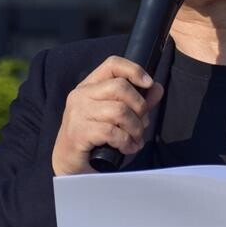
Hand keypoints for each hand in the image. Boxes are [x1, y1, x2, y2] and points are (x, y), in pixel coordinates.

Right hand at [51, 56, 162, 175]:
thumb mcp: (116, 115)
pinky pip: (112, 132)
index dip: (134, 70)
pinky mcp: (78, 132)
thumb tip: (157, 88)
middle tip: (143, 123)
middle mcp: (81, 95)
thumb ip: (137, 101)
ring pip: (120, 111)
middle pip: (121, 87)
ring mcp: (77, 113)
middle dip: (140, 107)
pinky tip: (127, 148)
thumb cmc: (95, 136)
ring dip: (136, 128)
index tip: (149, 84)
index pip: (113, 64)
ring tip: (136, 139)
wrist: (69, 162)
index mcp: (90, 85)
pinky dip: (126, 142)